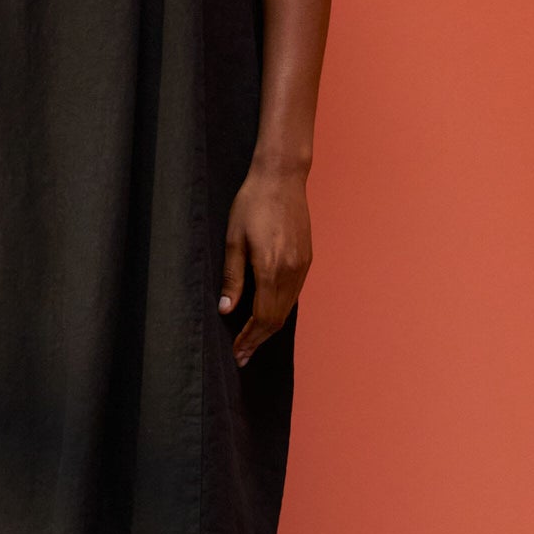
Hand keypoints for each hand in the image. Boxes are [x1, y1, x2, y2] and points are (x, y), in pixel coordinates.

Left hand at [218, 164, 310, 366]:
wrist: (282, 178)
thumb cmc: (252, 203)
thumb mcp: (233, 240)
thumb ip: (232, 277)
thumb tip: (226, 309)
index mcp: (271, 268)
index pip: (261, 317)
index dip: (249, 338)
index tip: (237, 352)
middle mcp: (291, 271)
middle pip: (277, 319)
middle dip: (259, 340)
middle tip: (242, 356)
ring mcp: (302, 266)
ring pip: (287, 309)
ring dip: (269, 328)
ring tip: (252, 341)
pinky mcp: (307, 259)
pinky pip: (294, 294)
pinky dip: (280, 310)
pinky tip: (267, 315)